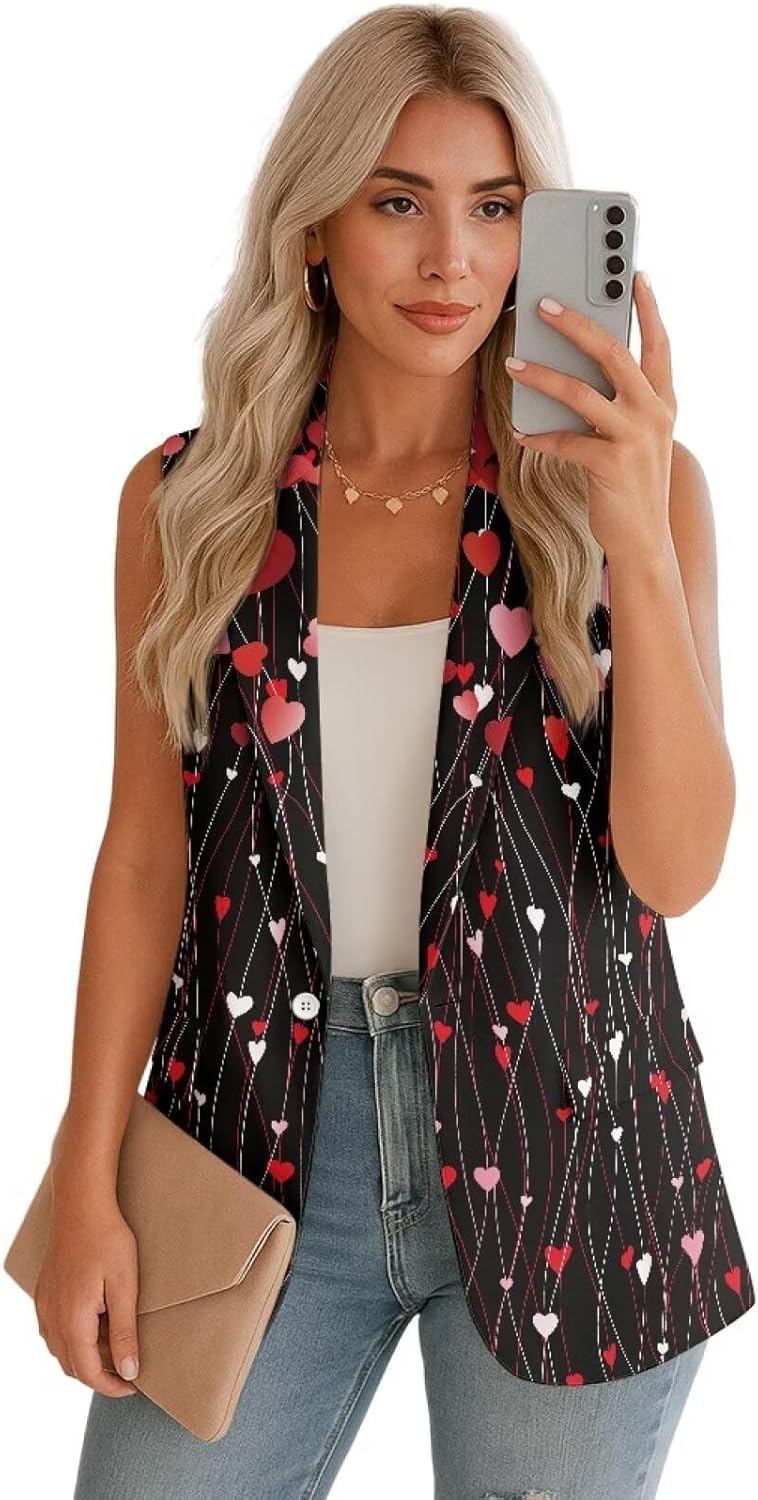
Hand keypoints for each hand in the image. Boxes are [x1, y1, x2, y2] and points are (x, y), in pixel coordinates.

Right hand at [34, 1193, 140, 1397]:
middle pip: (72, 1366)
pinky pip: (54, 1330)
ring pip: (62, 1349)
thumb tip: (128, 1371)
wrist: (81, 1204)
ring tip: (115, 1339)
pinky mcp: (44, 1293)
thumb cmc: (107, 1240)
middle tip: (128, 1366)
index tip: (133, 1385)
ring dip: (87, 1355)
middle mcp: (52, 1319)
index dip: (111, 1386)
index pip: (88, 1373)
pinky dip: (74, 1337)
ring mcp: (44, 1305)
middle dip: (99, 1373)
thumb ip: (124, 1333)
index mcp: (73, 1321)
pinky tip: (95, 1321)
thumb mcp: (124, 1287)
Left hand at [507, 272, 676, 564]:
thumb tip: (576, 372)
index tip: (634, 276)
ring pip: (581, 393)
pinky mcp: (611, 465)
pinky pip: (566, 441)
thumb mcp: (635, 438)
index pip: (659, 345)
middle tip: (544, 305)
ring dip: (542, 376)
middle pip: (614, 354)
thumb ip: (618, 405)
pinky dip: (541, 437)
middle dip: (577, 324)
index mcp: (663, 402)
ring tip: (513, 365)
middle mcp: (653, 414)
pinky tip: (522, 433)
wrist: (644, 539)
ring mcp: (634, 438)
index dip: (647, 310)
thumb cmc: (631, 485)